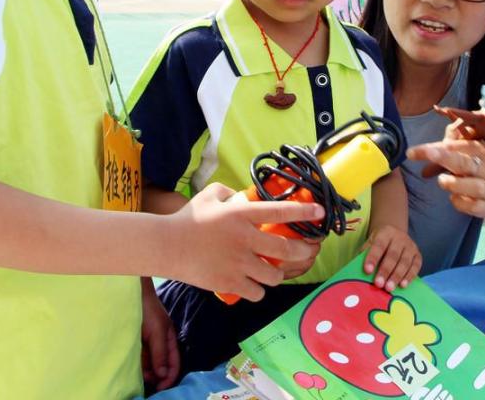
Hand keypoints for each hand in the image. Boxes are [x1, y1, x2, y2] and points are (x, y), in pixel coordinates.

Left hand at [140, 278, 179, 391]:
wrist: (129, 294)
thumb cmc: (147, 309)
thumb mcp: (157, 331)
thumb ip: (160, 353)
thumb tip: (163, 374)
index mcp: (169, 339)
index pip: (174, 362)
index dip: (170, 376)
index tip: (162, 387)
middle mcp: (158, 343)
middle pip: (160, 366)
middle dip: (155, 376)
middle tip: (146, 381)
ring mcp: (146, 343)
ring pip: (148, 364)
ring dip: (145, 371)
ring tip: (138, 374)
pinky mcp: (134, 342)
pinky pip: (138, 358)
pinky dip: (137, 365)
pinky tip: (132, 367)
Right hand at [169, 183, 323, 301]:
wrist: (165, 245)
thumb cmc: (187, 219)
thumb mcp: (210, 195)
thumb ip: (231, 193)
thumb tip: (244, 199)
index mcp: (241, 215)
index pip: (280, 212)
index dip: (303, 212)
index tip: (319, 211)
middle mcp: (244, 239)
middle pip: (285, 250)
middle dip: (303, 252)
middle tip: (307, 251)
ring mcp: (238, 263)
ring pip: (273, 276)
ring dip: (278, 274)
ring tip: (274, 271)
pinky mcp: (229, 282)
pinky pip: (257, 292)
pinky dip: (258, 290)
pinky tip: (255, 286)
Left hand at [363, 225, 420, 290]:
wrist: (396, 234)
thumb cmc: (380, 243)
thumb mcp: (371, 242)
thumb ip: (366, 253)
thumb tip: (359, 270)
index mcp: (385, 233)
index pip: (379, 245)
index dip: (373, 258)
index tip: (367, 271)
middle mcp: (400, 238)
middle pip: (393, 255)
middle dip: (385, 271)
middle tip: (379, 284)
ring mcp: (411, 246)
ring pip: (405, 262)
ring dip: (397, 276)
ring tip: (389, 288)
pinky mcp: (418, 255)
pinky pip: (416, 266)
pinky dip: (410, 276)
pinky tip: (403, 285)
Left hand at [409, 140, 484, 220]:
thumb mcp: (473, 155)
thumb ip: (450, 151)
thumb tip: (425, 154)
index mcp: (482, 150)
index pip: (457, 146)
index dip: (434, 148)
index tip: (412, 152)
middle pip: (464, 162)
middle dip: (442, 157)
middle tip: (423, 154)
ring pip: (472, 186)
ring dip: (453, 183)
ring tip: (442, 180)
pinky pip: (471, 206)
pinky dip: (459, 202)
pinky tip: (454, 197)